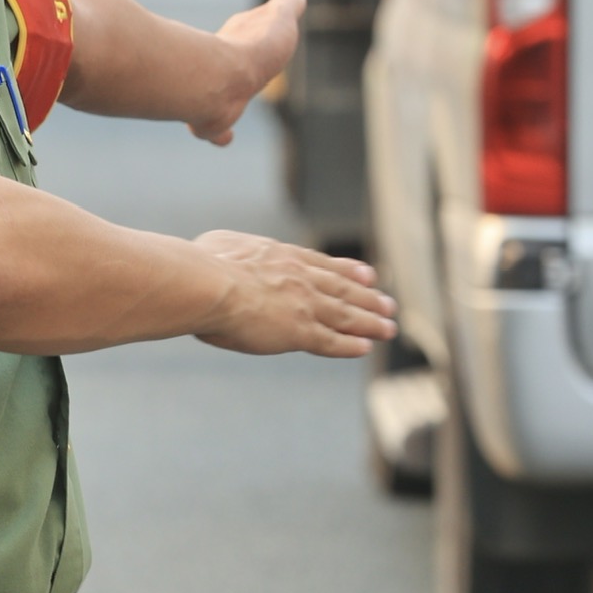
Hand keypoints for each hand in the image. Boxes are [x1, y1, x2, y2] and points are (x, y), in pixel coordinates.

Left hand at [189, 0, 304, 146]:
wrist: (220, 81)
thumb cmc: (254, 49)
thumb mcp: (280, 18)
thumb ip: (288, 5)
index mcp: (240, 36)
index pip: (249, 27)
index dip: (257, 28)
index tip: (262, 29)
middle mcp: (223, 62)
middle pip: (233, 59)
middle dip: (241, 61)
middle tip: (252, 66)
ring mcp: (215, 90)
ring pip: (221, 92)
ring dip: (230, 95)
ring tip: (238, 99)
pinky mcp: (211, 117)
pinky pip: (216, 126)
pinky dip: (221, 132)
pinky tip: (226, 138)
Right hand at [192, 229, 394, 356]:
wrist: (207, 284)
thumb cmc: (203, 264)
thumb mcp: (219, 244)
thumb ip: (231, 249)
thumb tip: (222, 249)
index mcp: (282, 255)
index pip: (322, 265)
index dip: (348, 271)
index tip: (368, 274)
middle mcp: (300, 278)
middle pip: (342, 288)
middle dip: (368, 297)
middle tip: (388, 304)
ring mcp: (302, 305)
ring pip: (345, 315)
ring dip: (370, 322)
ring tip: (389, 328)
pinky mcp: (298, 332)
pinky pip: (330, 341)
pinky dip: (349, 345)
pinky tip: (365, 348)